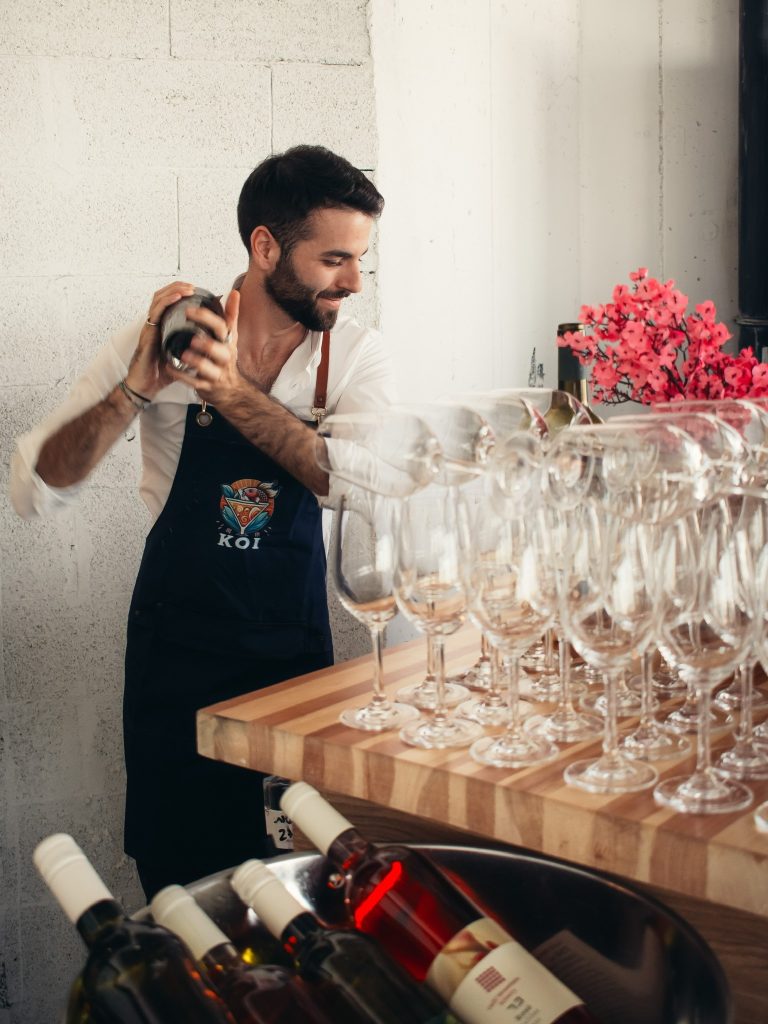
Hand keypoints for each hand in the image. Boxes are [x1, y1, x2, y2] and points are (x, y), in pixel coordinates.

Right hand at [126, 282, 196, 398]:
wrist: (146, 385)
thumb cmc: (161, 372)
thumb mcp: (181, 356)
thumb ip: (191, 347)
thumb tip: (209, 344)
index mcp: (162, 327)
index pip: (168, 302)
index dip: (179, 293)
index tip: (195, 290)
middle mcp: (155, 323)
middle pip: (162, 296)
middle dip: (177, 287)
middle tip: (193, 286)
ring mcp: (150, 326)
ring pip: (158, 299)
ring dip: (174, 291)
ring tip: (188, 288)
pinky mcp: (148, 332)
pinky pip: (155, 312)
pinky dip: (166, 302)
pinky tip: (177, 297)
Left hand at [166, 290, 245, 405]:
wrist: (231, 390)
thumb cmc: (225, 359)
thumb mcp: (231, 337)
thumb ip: (231, 315)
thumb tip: (234, 292)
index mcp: (227, 342)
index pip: (221, 327)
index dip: (205, 318)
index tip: (188, 310)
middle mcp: (224, 357)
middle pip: (217, 348)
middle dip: (205, 343)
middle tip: (190, 337)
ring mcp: (215, 373)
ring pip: (205, 367)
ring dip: (193, 360)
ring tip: (182, 354)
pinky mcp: (206, 386)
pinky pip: (192, 381)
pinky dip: (180, 375)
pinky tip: (169, 367)